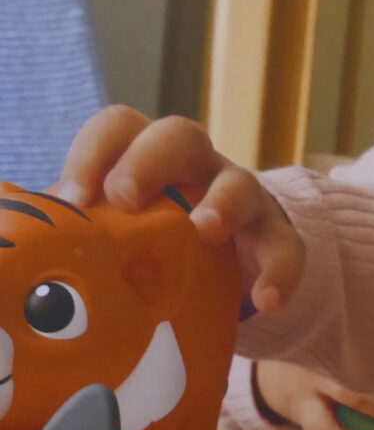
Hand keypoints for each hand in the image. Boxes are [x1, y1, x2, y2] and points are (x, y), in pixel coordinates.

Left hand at [58, 106, 304, 316]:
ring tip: (204, 232)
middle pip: (180, 136)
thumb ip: (84, 227)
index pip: (120, 127)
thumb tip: (31, 230)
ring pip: (239, 182)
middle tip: (124, 197)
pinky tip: (265, 302)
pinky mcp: (276, 238)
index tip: (73, 201)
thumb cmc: (160, 248)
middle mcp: (198, 167)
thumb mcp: (120, 233)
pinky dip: (279, 272)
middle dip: (151, 160)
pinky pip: (286, 247)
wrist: (232, 274)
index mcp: (150, 156)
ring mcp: (243, 199)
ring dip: (221, 203)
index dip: (94, 153)